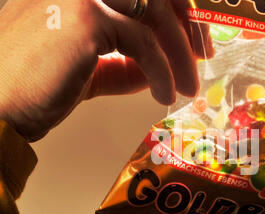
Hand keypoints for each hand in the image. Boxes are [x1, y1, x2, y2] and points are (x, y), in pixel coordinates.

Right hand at [0, 0, 212, 140]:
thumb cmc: (36, 89)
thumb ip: (123, 64)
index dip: (174, 11)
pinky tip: (165, 94)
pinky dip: (162, 71)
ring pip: (155, 15)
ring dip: (179, 55)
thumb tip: (159, 67)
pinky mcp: (86, 17)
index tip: (193, 39)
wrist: (0, 107)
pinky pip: (143, 44)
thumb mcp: (88, 70)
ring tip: (188, 87)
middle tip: (201, 57)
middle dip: (186, 26)